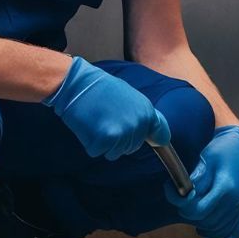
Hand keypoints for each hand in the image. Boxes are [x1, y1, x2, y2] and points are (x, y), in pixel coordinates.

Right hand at [44, 57, 170, 159]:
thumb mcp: (130, 97)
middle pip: (131, 147)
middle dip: (118, 139)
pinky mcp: (104, 141)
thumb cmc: (101, 89)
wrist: (78, 84)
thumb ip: (142, 115)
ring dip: (104, 143)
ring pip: (114, 153)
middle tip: (105, 119)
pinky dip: (90, 143)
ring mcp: (122, 134)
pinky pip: (97, 152)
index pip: (159, 136)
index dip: (144, 137)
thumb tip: (161, 137)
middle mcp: (138, 125)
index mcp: (147, 112)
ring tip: (97, 122)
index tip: (139, 136)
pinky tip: (88, 127)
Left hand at [165, 125, 238, 237]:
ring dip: (199, 223)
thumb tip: (185, 193)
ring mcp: (237, 207)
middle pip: (204, 221)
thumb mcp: (206, 158)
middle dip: (188, 211)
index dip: (183, 204)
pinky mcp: (238, 209)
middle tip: (180, 196)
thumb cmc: (221, 150)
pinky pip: (231, 232)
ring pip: (214, 228)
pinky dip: (221, 237)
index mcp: (225, 187)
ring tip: (191, 208)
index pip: (199, 210)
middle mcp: (233, 201)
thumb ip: (196, 178)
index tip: (176, 190)